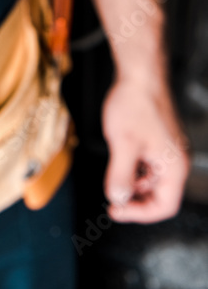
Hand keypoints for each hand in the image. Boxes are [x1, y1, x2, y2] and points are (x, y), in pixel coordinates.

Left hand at [102, 75, 189, 222]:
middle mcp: (176, 161)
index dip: (139, 214)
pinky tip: (119, 159)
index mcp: (174, 167)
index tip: (115, 210)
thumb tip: (117, 199)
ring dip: (133, 183)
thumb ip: (121, 175)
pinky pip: (149, 165)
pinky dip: (134, 169)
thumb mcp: (123, 144)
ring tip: (113, 174)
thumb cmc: (134, 103)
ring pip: (152, 181)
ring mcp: (169, 151)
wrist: (140, 74)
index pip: (164, 206)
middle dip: (135, 199)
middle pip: (159, 196)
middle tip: (112, 198)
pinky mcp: (160, 142)